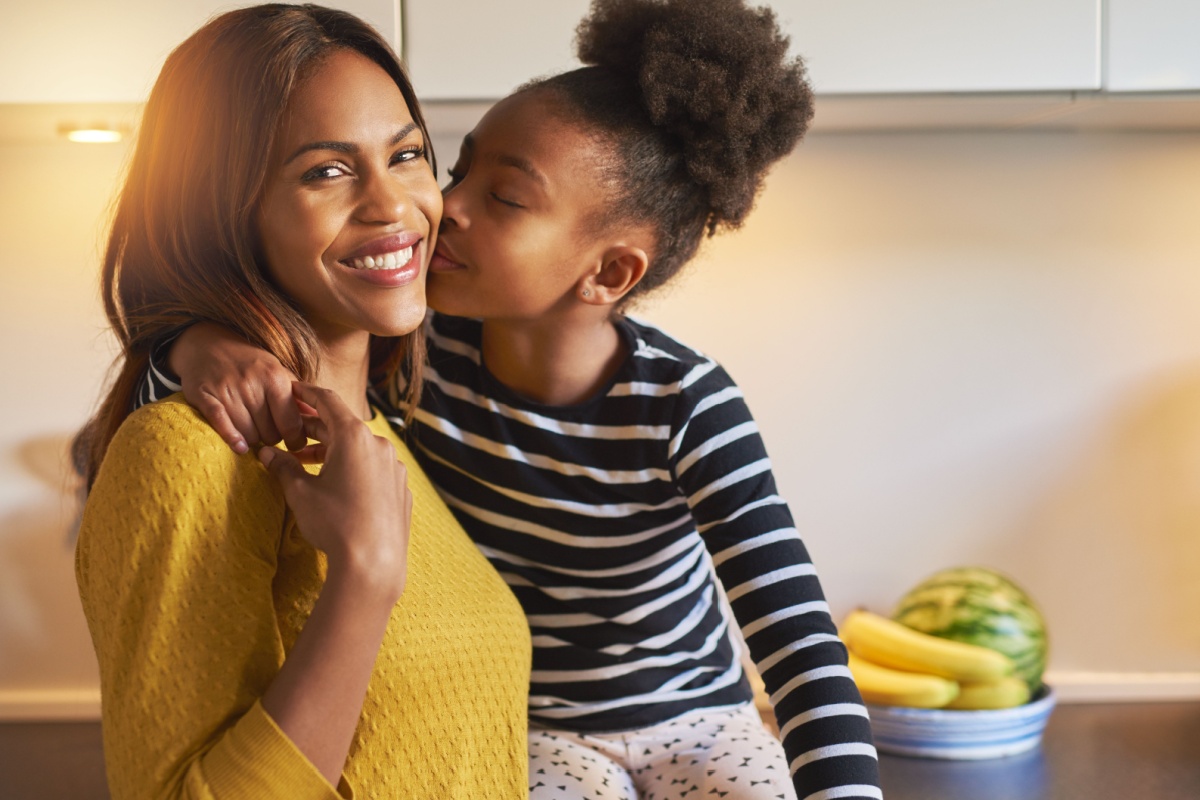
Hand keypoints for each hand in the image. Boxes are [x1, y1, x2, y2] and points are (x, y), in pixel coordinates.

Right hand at [172, 323, 306, 453]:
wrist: (208, 344)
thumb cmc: (249, 363)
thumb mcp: (277, 371)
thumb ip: (298, 396)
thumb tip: (318, 418)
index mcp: (274, 377)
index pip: (291, 422)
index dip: (295, 439)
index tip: (295, 444)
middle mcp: (251, 383)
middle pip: (270, 433)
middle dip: (272, 439)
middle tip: (269, 433)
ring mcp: (227, 390)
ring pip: (248, 434)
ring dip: (252, 439)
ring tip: (253, 431)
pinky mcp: (204, 396)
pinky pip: (221, 424)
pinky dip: (231, 438)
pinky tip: (239, 446)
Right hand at [258, 383, 410, 598]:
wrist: (373, 563)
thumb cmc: (334, 523)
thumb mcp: (301, 493)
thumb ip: (283, 467)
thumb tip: (266, 454)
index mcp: (354, 437)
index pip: (328, 402)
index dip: (308, 394)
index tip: (294, 389)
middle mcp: (379, 445)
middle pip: (343, 427)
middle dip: (315, 430)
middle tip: (291, 433)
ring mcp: (394, 467)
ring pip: (360, 450)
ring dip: (334, 451)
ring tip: (306, 463)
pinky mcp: (401, 489)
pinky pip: (374, 470)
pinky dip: (354, 470)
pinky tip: (337, 485)